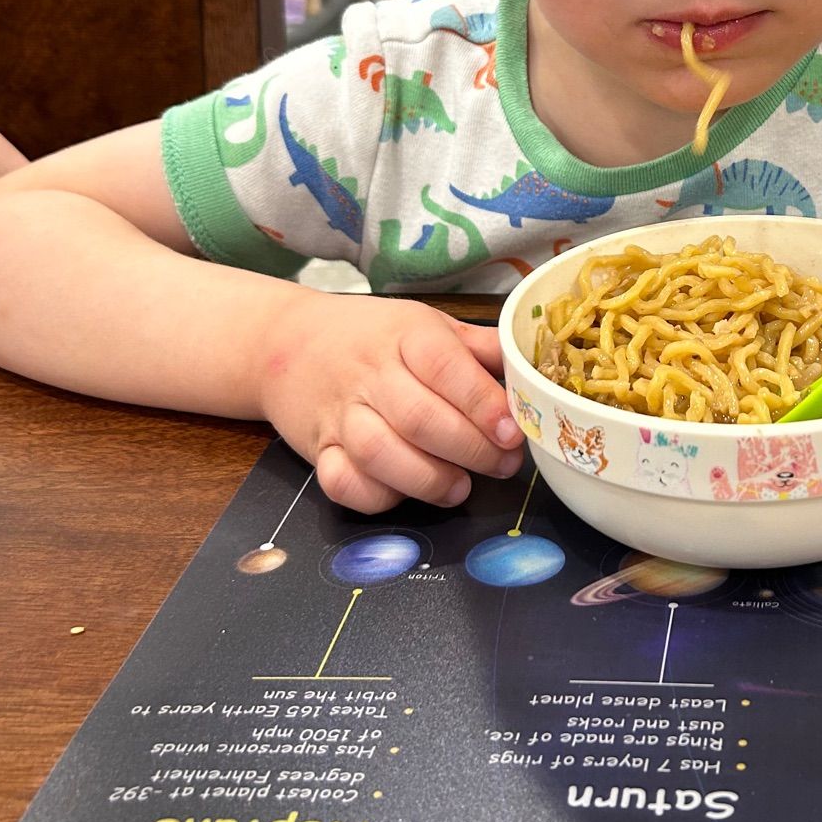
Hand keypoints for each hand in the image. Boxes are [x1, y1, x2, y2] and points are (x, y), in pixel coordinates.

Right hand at [257, 290, 525, 511]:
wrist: (288, 341)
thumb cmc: (374, 335)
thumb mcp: (428, 325)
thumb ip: (480, 349)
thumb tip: (533, 371)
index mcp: (406, 335)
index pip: (444, 367)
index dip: (482, 403)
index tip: (512, 430)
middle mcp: (370, 374)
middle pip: (420, 418)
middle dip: (471, 449)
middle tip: (504, 464)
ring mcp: (340, 415)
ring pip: (380, 454)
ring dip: (428, 479)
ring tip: (460, 487)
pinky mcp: (317, 450)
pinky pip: (341, 482)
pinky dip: (376, 496)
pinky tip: (405, 493)